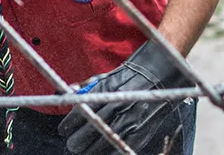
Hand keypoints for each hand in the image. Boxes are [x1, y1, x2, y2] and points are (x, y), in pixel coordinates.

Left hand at [58, 41, 190, 154]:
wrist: (160, 76)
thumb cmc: (127, 78)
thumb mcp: (103, 78)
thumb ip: (84, 88)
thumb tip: (65, 94)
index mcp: (105, 92)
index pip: (80, 113)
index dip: (68, 126)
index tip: (63, 130)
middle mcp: (115, 107)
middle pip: (89, 131)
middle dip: (77, 141)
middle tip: (72, 144)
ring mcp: (129, 120)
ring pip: (103, 142)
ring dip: (90, 149)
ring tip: (84, 150)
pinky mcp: (141, 131)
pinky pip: (121, 147)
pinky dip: (109, 152)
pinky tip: (103, 152)